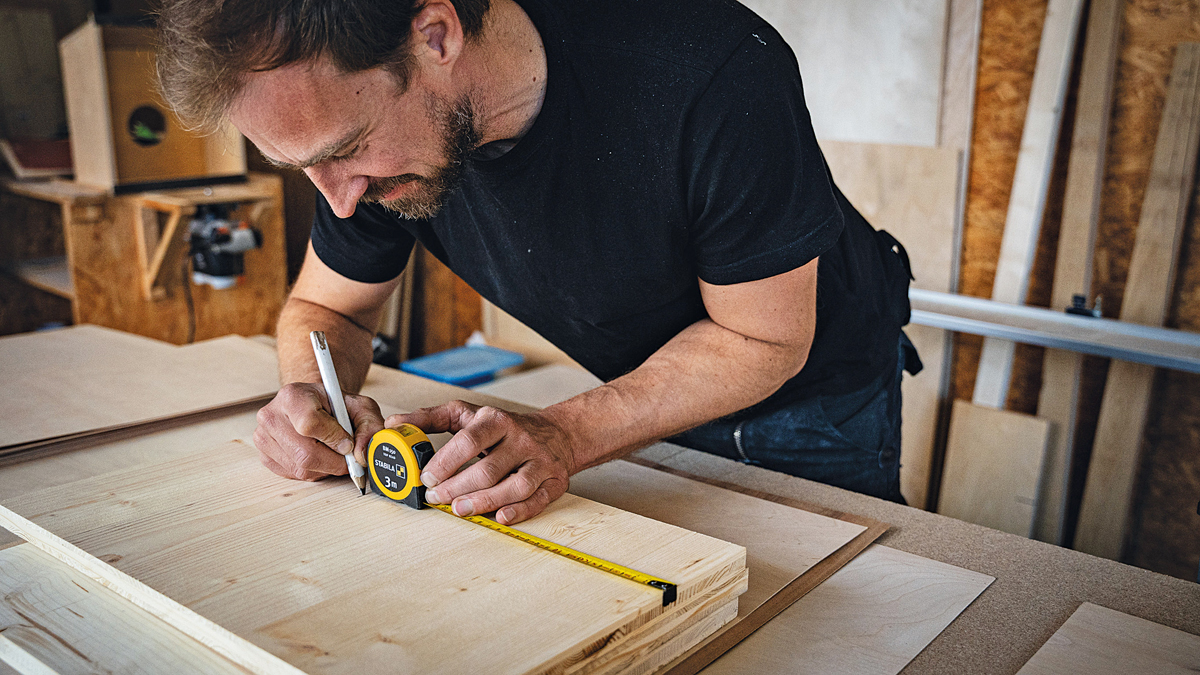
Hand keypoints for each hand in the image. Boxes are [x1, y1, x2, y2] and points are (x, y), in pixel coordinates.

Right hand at [254, 382, 384, 480]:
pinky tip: (318, 456)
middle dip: (334, 461)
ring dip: (325, 468)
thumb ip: (369, 427)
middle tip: (347, 457)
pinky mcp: (264, 455)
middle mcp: (271, 415)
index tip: (347, 441)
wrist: (314, 405)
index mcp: (292, 396)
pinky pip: (293, 475)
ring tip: (332, 452)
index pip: (309, 424)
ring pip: (300, 468)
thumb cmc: (335, 405)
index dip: (333, 438)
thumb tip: (360, 455)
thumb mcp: (360, 407)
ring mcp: (264, 437)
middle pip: (305, 453)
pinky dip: (313, 471)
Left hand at [387, 401, 576, 523]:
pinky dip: (519, 512)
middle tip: (436, 498)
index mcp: (497, 420)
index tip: (427, 478)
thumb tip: (394, 424)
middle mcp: (521, 439)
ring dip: (485, 502)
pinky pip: (538, 500)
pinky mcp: (554, 481)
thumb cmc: (504, 428)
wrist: (556, 432)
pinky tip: (500, 517)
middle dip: (459, 487)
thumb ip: (430, 418)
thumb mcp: (467, 415)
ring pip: (514, 486)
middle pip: (489, 469)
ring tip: (460, 510)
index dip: (446, 462)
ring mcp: (540, 461)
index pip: (470, 440)